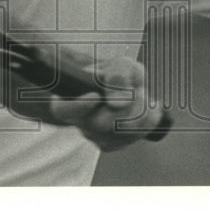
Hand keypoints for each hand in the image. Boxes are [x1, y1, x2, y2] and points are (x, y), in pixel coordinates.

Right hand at [46, 56, 167, 151]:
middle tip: (140, 90)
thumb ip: (118, 77)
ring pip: (121, 132)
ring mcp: (94, 136)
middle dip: (128, 106)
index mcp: (70, 99)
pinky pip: (133, 137)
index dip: (77, 106)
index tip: (95, 96)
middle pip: (101, 123)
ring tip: (143, 95)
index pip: (63, 109)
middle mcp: (78, 121)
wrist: (125, 87)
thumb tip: (117, 103)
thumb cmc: (117, 74)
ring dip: (141, 112)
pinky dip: (146, 122)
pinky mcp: (112, 144)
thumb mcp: (120, 66)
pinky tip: (146, 109)